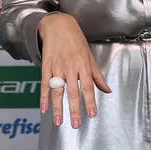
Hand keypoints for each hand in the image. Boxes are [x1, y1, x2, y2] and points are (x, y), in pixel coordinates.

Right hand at [38, 14, 111, 128]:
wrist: (58, 25)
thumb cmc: (76, 40)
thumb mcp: (89, 56)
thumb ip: (97, 76)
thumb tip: (107, 90)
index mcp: (83, 65)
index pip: (87, 87)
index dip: (90, 101)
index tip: (92, 114)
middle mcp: (70, 68)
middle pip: (72, 91)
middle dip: (74, 109)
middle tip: (76, 124)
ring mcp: (56, 67)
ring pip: (57, 90)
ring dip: (58, 107)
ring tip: (59, 121)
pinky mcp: (46, 66)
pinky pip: (44, 84)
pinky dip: (43, 97)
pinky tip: (44, 108)